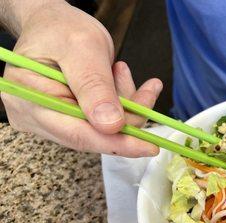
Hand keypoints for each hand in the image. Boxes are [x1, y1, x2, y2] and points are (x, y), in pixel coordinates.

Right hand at [1, 1, 161, 156]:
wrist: (54, 23)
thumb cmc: (60, 28)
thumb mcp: (82, 48)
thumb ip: (95, 86)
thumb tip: (111, 126)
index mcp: (28, 97)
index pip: (77, 134)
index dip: (116, 143)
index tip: (149, 147)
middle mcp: (34, 115)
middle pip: (93, 135)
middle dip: (127, 117)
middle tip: (148, 91)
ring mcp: (50, 120)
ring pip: (103, 130)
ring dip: (124, 105)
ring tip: (121, 71)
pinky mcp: (67, 120)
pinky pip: (103, 123)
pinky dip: (120, 104)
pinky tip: (118, 78)